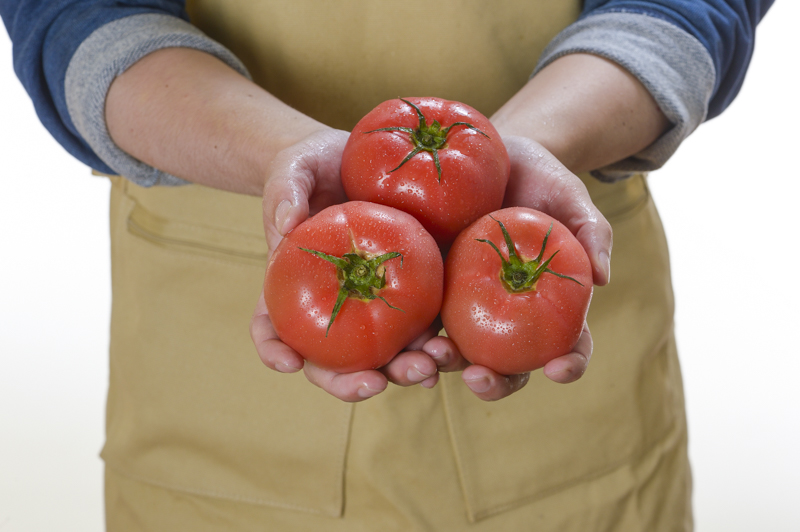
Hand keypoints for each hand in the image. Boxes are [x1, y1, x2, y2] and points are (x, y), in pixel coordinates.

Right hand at [252, 129, 444, 401]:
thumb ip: (284, 193)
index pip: (272, 329)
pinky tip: (456, 347)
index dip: (275, 351)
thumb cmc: (312, 166)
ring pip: (385, 355)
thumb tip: (286, 225)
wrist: (356, 160)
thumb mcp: (293, 170)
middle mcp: (332, 308)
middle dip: (354, 382)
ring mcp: (372, 305)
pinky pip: (422, 324)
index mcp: (291, 288)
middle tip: (377, 383)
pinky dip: (438, 342)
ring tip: (431, 368)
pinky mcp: (411, 292)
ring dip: (405, 371)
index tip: (289, 363)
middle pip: (334, 361)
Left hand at [421, 135, 611, 399]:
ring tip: (430, 357)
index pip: (568, 345)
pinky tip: (400, 340)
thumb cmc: (540, 179)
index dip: (568, 364)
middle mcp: (507, 316)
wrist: (493, 155)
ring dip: (442, 365)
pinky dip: (409, 337)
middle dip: (493, 383)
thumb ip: (592, 232)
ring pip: (455, 352)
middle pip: (505, 366)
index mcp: (550, 305)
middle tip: (479, 377)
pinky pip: (418, 318)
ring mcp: (464, 306)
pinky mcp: (429, 287)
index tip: (558, 369)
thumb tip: (603, 279)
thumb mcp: (569, 197)